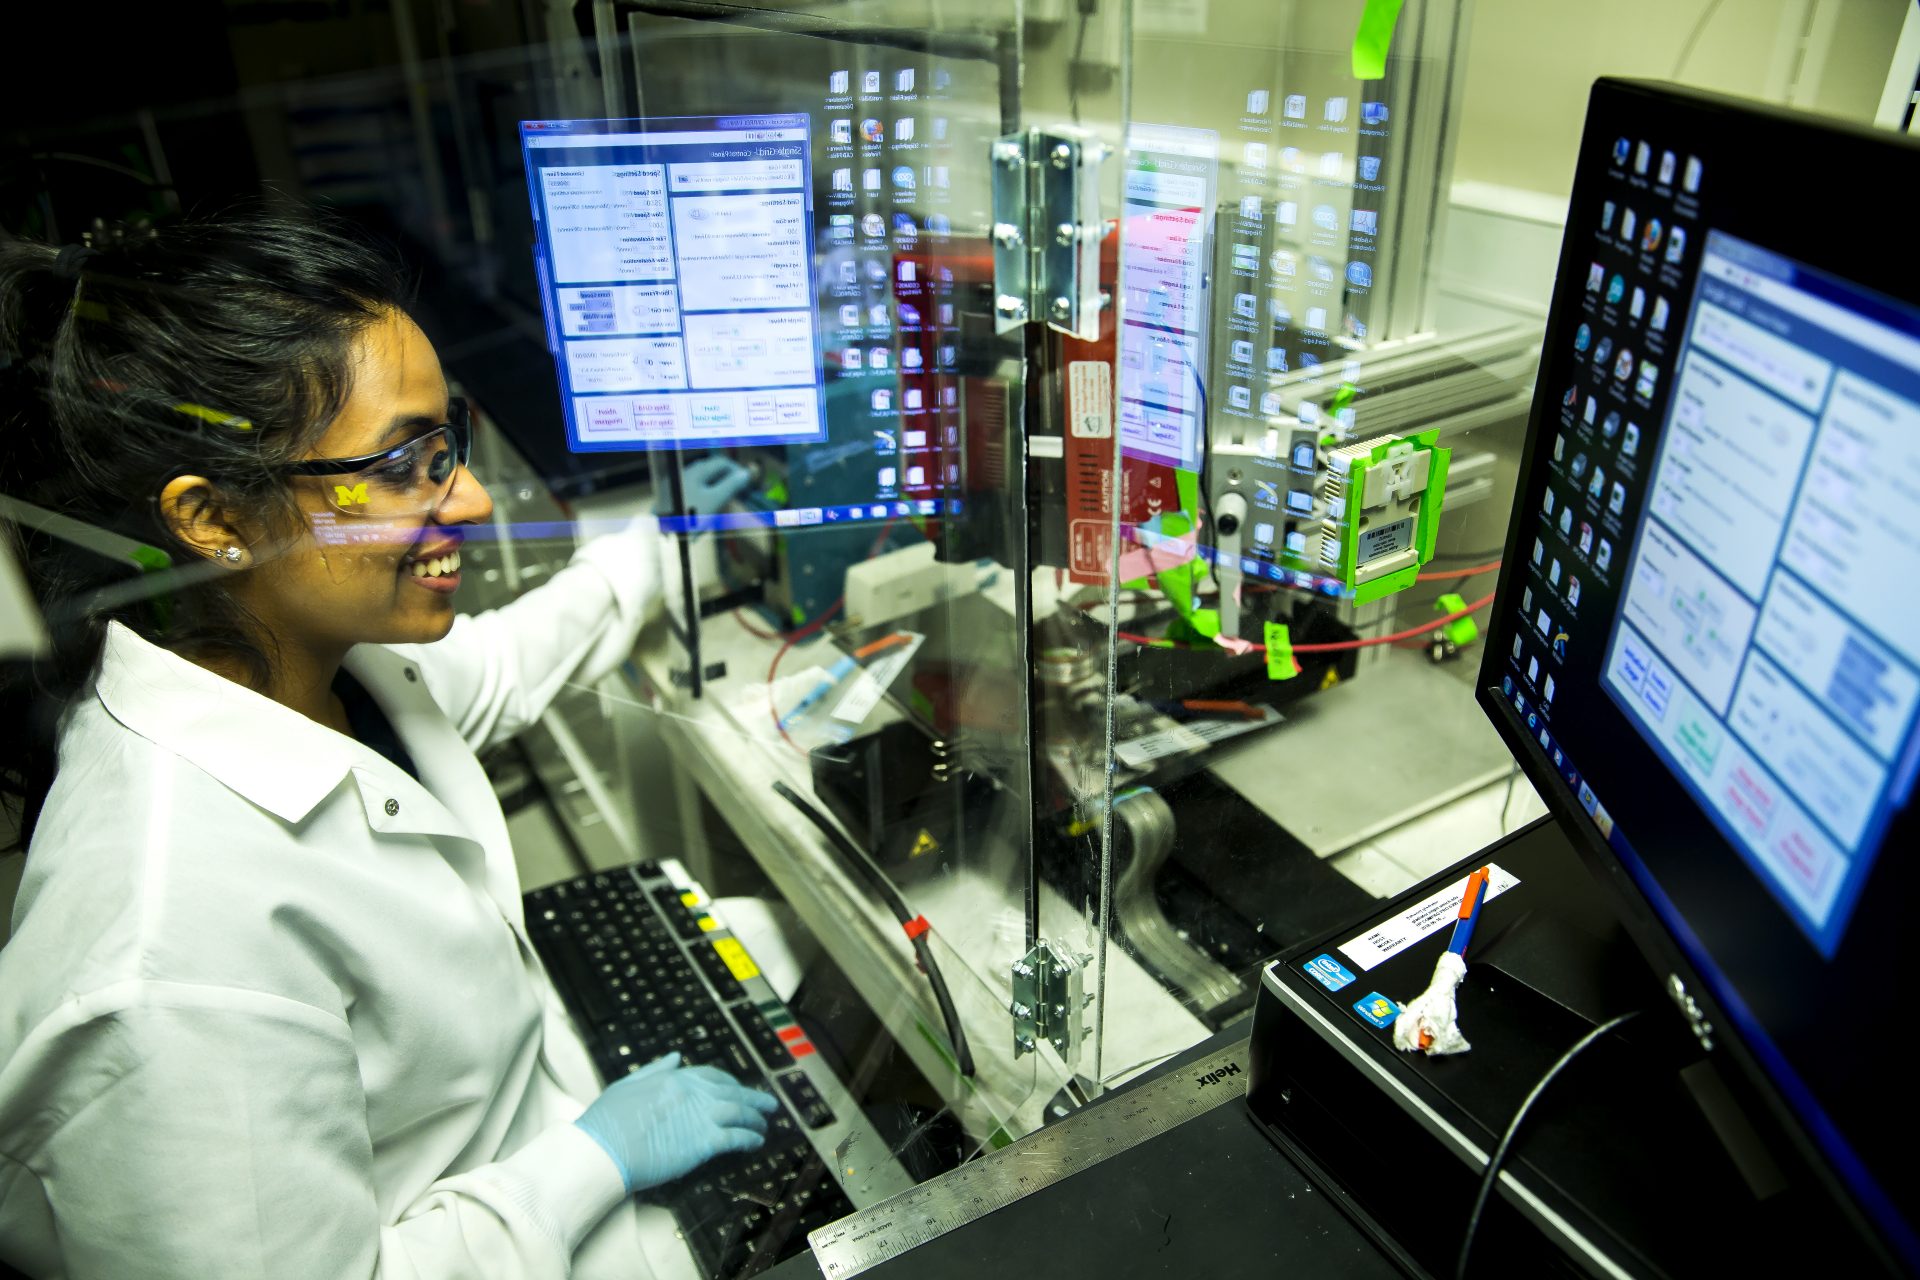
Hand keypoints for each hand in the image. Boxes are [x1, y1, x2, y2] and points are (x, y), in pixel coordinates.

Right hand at [574, 1053, 777, 1192]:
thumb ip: (655, 1069)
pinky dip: (750, 1139)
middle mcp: (692, 1093)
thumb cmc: (607, 1122)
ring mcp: (700, 1117)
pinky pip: (736, 1138)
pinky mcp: (703, 1143)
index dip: (728, 1083)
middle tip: (769, 1104)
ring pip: (740, 1113)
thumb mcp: (628, 1084)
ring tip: (766, 1124)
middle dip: (753, 1098)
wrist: (602, 1149)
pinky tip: (756, 1142)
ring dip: (756, 1119)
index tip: (737, 1088)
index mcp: (674, 1078)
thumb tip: (676, 1056)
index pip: (711, 1076)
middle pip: (732, 1093)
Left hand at [659, 456, 751, 517]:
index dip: (737, 470)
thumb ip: (730, 485)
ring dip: (714, 491)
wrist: (660, 531)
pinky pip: (690, 493)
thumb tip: (745, 473)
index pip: (722, 463)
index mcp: (697, 471)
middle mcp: (685, 473)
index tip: (747, 483)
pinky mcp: (669, 497)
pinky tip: (702, 515)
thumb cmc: (688, 516)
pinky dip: (702, 499)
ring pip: (701, 483)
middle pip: (711, 471)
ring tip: (719, 509)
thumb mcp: (714, 501)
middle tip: (737, 495)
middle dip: (726, 481)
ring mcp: (676, 484)